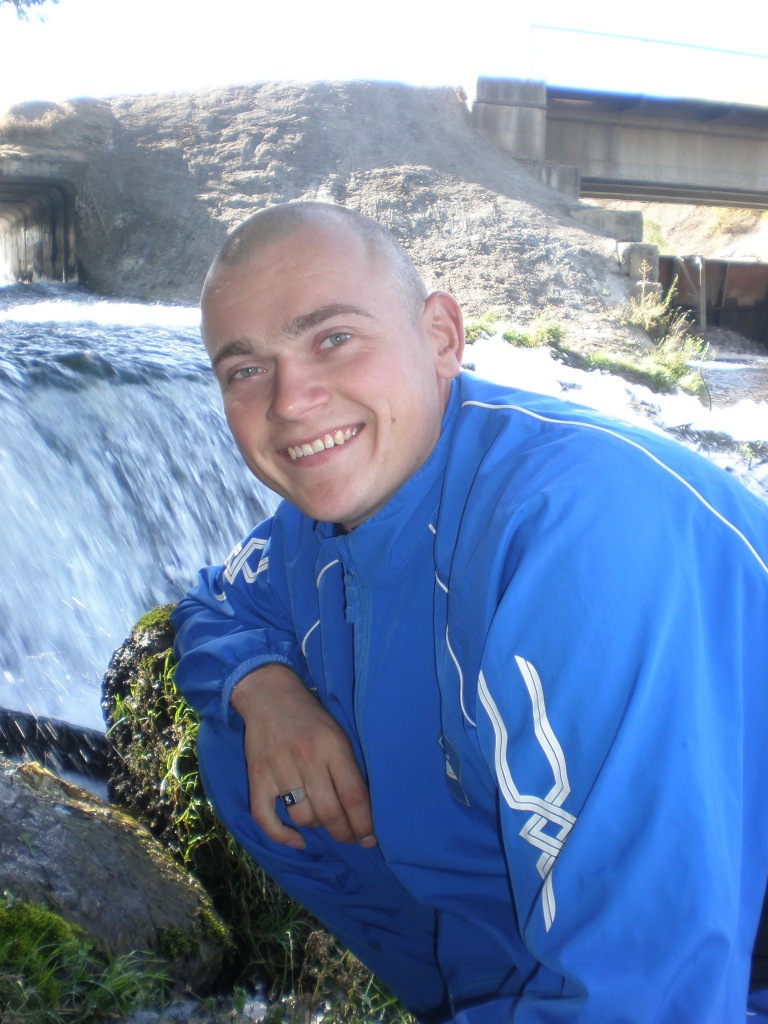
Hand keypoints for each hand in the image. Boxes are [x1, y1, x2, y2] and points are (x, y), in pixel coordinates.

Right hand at [231, 664, 375, 850]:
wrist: (268, 694)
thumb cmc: (309, 716)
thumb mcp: (337, 732)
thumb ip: (347, 766)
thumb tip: (361, 809)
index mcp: (332, 745)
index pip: (354, 795)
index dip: (364, 824)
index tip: (369, 839)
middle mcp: (307, 757)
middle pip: (329, 812)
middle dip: (343, 833)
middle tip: (349, 838)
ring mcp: (279, 767)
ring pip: (302, 816)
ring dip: (315, 826)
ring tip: (321, 820)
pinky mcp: (256, 775)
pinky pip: (265, 817)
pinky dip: (281, 835)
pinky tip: (296, 840)